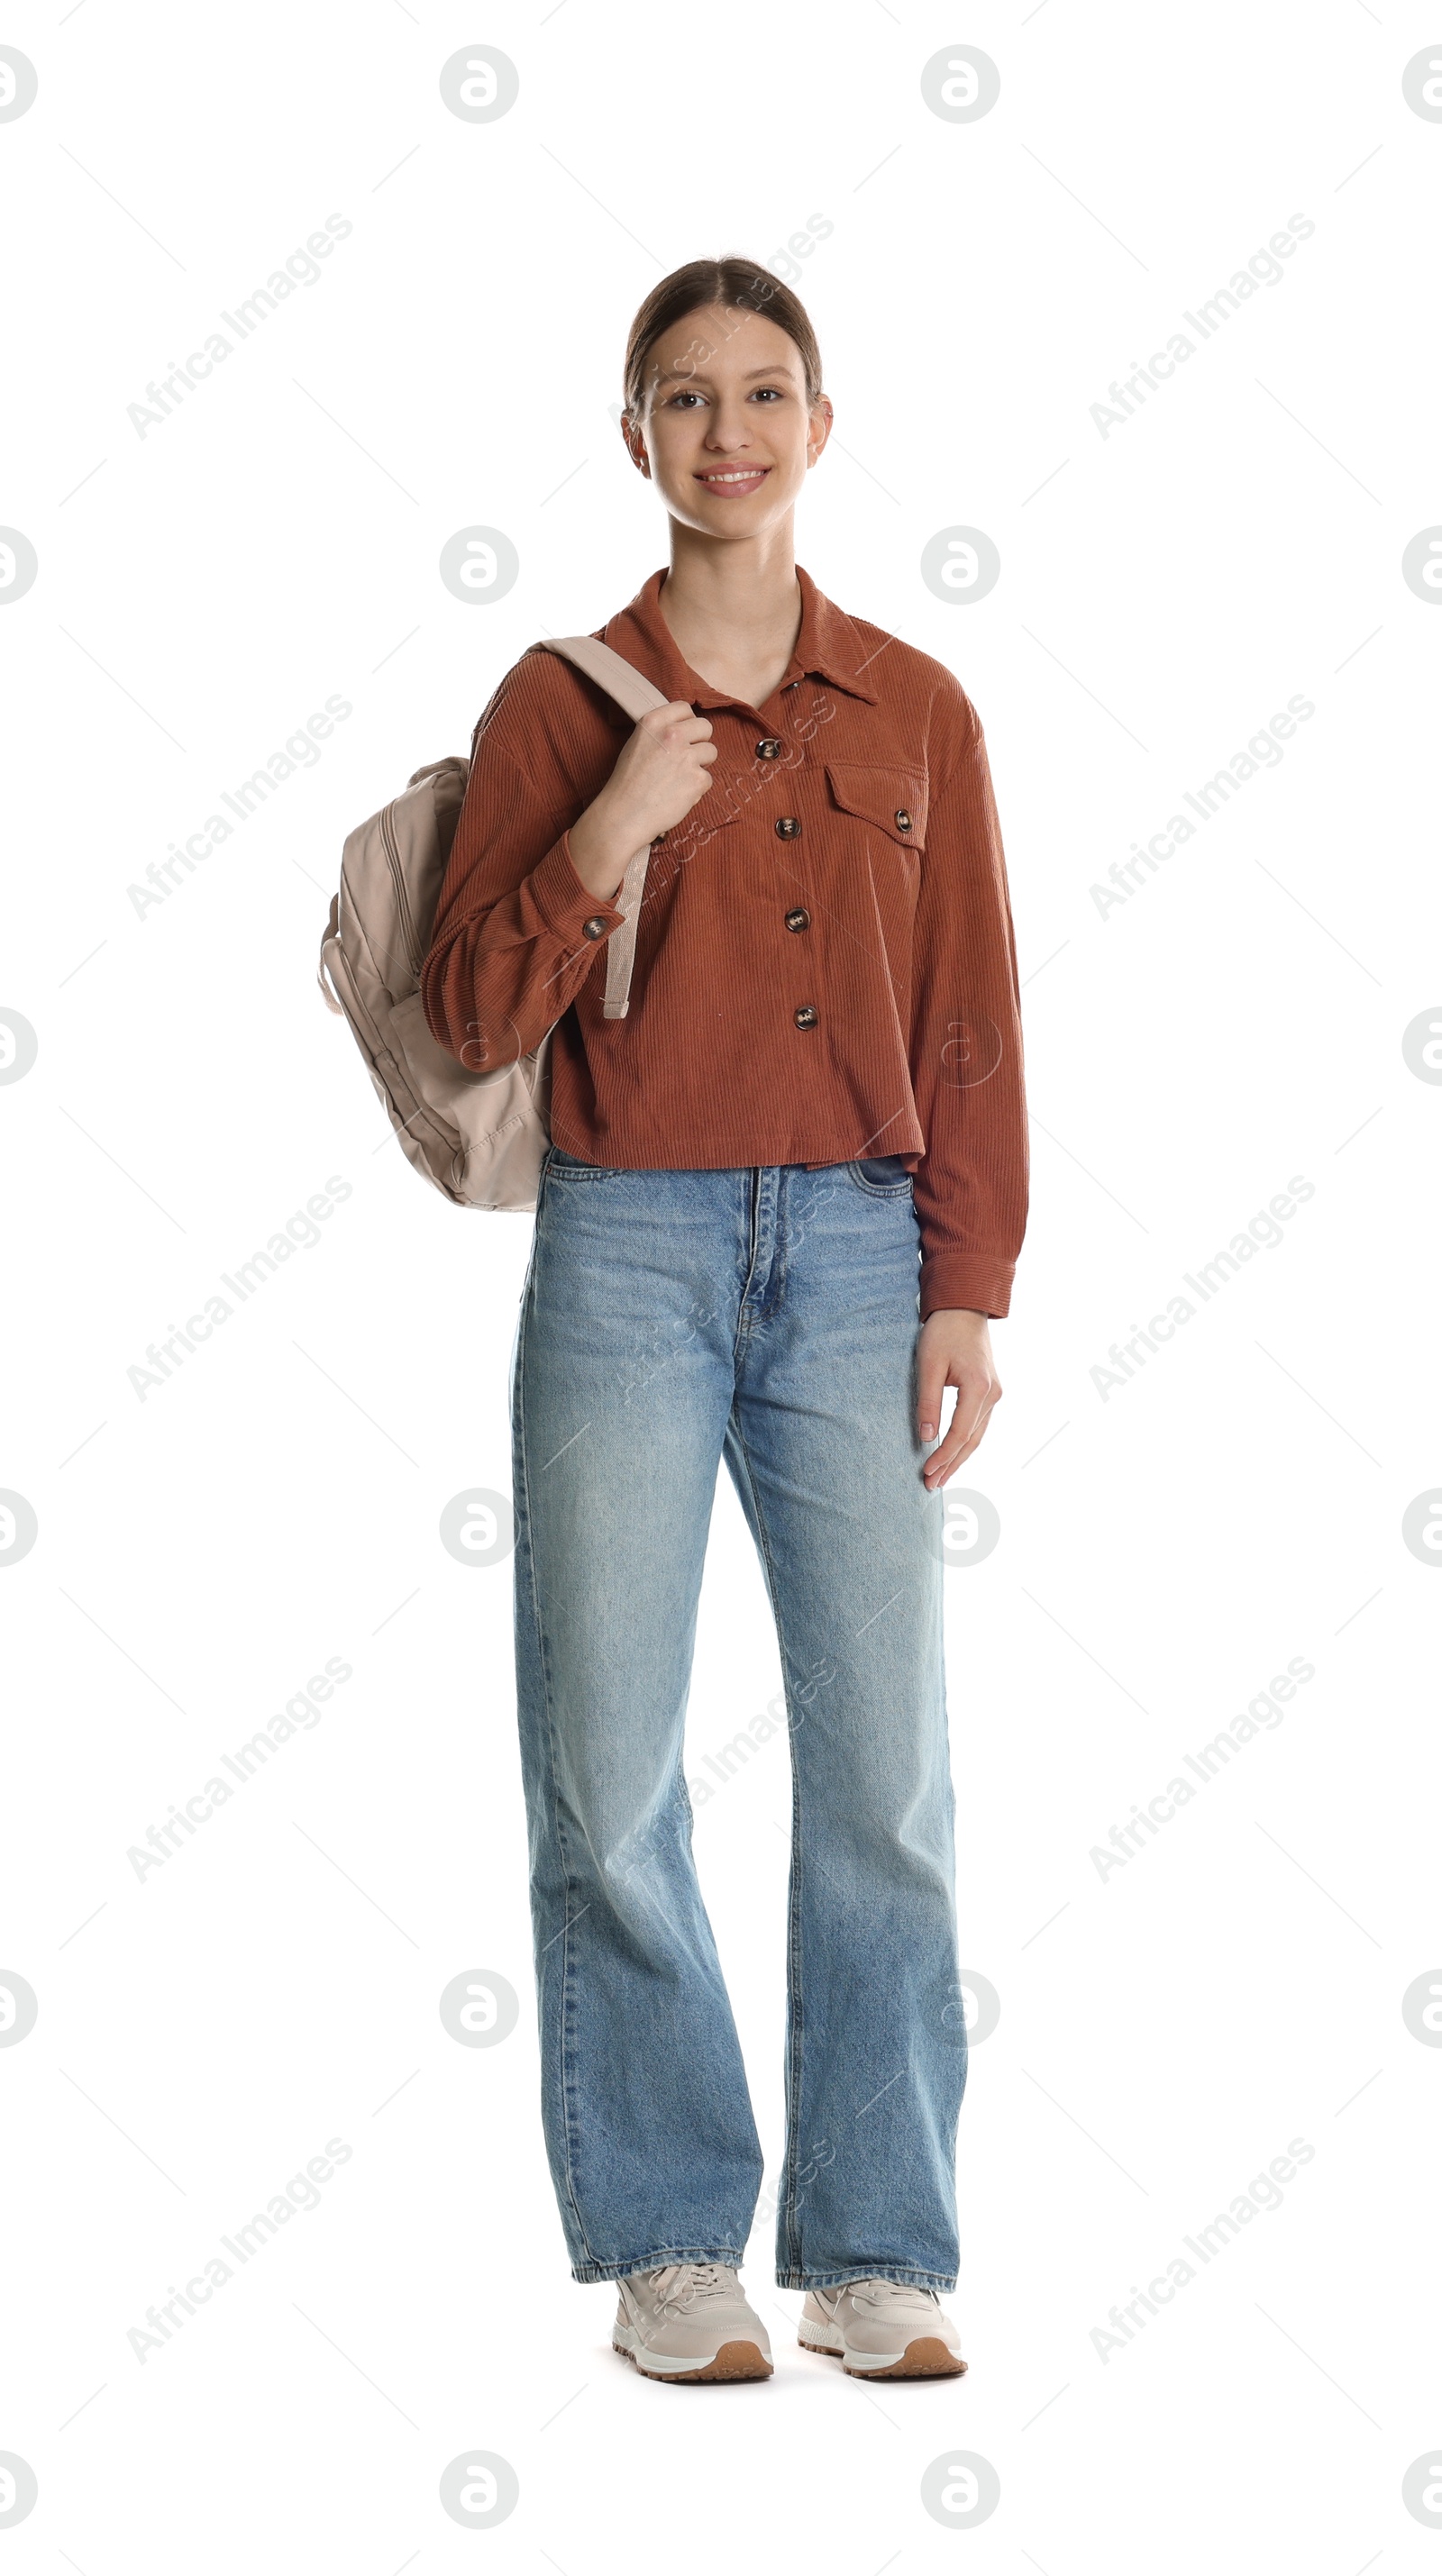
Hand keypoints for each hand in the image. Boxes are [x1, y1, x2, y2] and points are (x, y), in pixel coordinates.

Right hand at [568, 701, 716, 896]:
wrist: (625, 814)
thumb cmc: (628, 783)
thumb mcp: (637, 744)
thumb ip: (660, 732)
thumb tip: (683, 729)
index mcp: (654, 721)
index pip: (685, 708)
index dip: (687, 723)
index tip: (683, 735)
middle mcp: (672, 734)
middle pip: (705, 727)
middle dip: (700, 742)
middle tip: (685, 758)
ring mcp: (686, 756)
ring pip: (711, 752)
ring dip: (700, 765)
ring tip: (679, 778)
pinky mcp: (697, 779)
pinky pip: (708, 778)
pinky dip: (696, 789)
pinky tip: (678, 794)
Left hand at [917, 1309, 1000, 1487]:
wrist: (965, 1309)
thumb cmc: (944, 1333)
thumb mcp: (928, 1366)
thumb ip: (928, 1402)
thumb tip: (926, 1437)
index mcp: (979, 1388)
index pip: (960, 1434)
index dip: (943, 1456)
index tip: (926, 1472)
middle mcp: (993, 1395)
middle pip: (972, 1441)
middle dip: (951, 1465)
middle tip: (931, 1485)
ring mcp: (995, 1394)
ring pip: (977, 1436)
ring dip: (959, 1457)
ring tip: (941, 1477)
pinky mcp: (990, 1392)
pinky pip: (979, 1425)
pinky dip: (965, 1442)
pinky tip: (953, 1455)